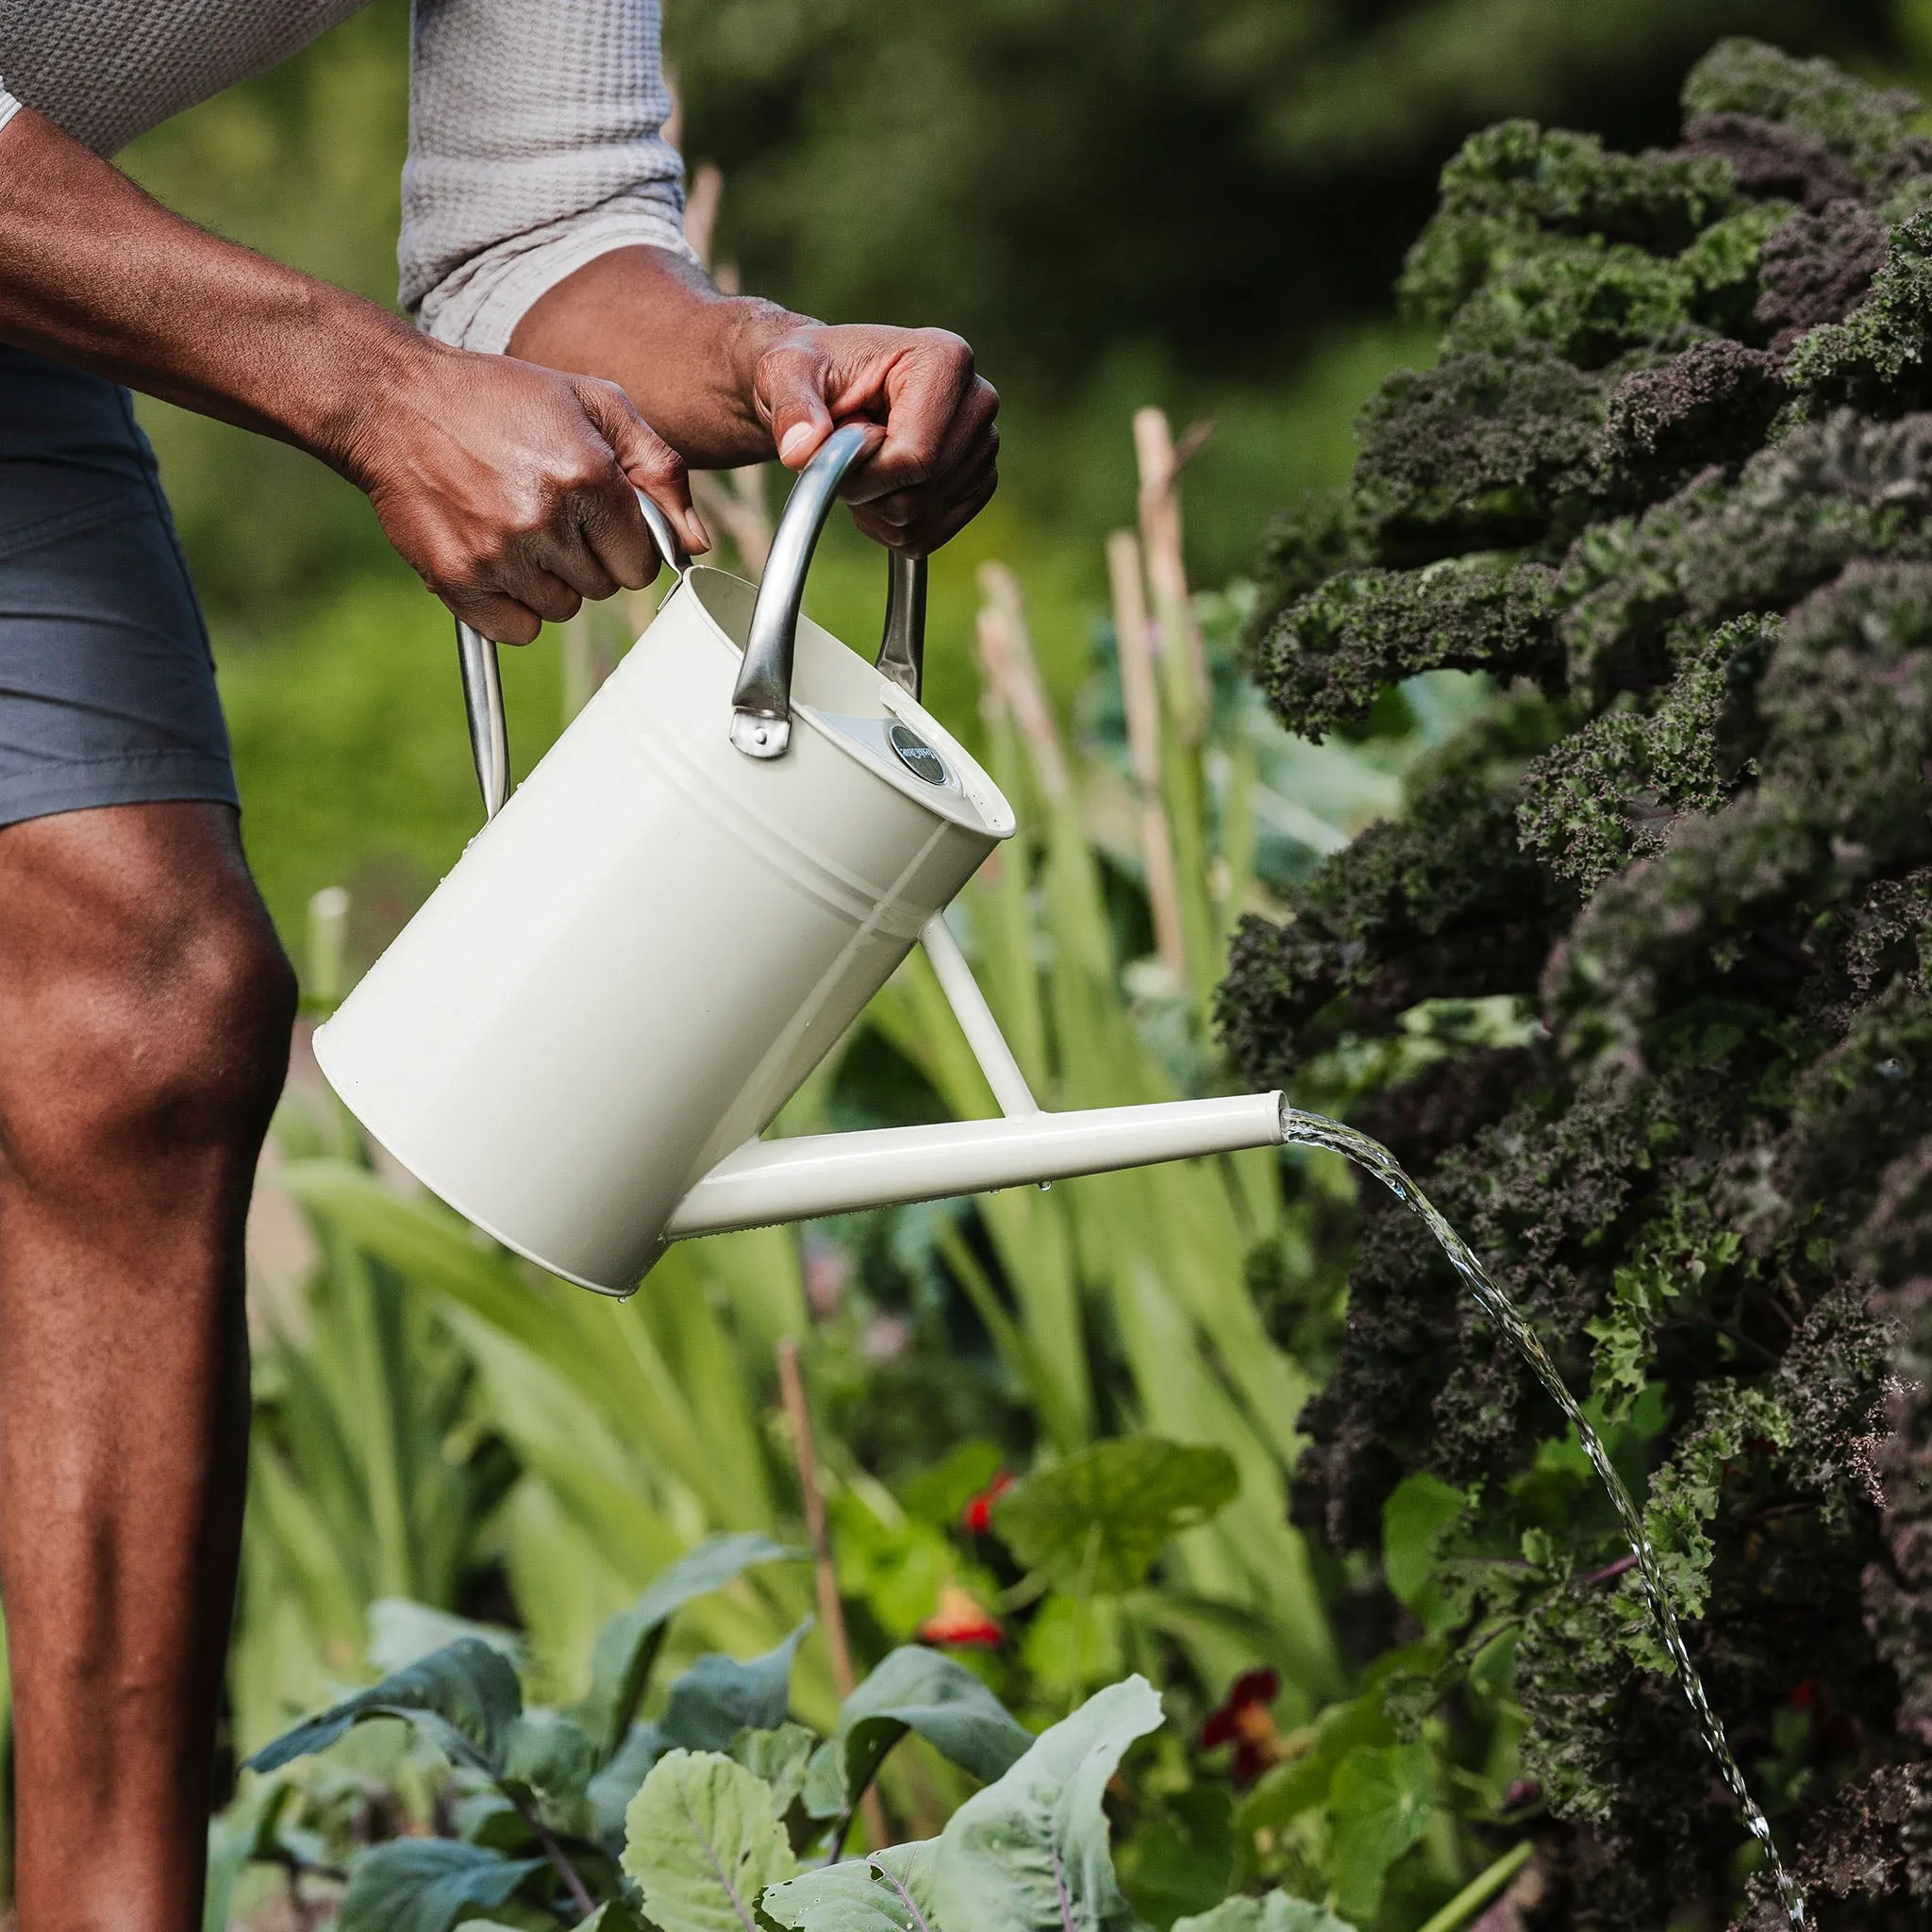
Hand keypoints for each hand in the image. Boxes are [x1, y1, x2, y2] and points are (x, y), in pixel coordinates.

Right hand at [344, 345, 710, 644]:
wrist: (395, 401)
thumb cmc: (502, 398)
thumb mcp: (593, 403)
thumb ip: (657, 467)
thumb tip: (697, 543)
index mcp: (588, 474)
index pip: (642, 563)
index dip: (624, 544)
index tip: (598, 520)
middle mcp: (545, 517)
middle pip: (603, 588)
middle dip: (587, 558)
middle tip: (548, 512)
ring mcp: (498, 552)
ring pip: (561, 609)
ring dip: (548, 580)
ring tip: (517, 527)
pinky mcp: (457, 577)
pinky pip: (516, 630)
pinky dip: (511, 607)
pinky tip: (495, 559)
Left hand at [749, 324, 998, 553]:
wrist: (828, 385)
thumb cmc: (812, 371)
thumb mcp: (787, 374)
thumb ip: (792, 408)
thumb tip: (800, 449)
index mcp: (945, 361)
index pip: (914, 457)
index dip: (864, 474)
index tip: (833, 453)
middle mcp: (978, 401)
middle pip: (921, 493)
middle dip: (868, 491)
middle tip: (843, 456)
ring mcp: (984, 445)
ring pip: (922, 520)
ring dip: (876, 509)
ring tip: (861, 465)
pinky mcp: (979, 481)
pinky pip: (930, 535)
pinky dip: (892, 527)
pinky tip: (878, 488)